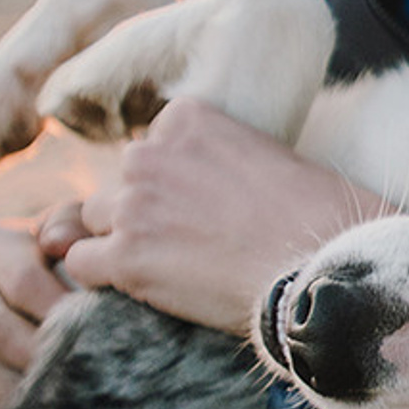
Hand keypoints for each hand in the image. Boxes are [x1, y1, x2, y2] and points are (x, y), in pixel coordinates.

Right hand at [0, 215, 77, 408]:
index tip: (95, 329)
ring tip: (65, 399)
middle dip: (41, 355)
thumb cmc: (88, 261)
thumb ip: (78, 224)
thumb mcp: (89, 233)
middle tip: (83, 373)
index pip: (21, 280)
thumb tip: (55, 242)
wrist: (70, 300)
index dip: (58, 308)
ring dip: (20, 387)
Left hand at [57, 98, 391, 334]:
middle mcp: (149, 153)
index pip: (152, 148)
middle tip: (192, 243)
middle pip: (121, 184)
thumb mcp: (270, 156)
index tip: (208, 207)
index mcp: (186, 118)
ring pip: (97, 221)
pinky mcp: (125, 258)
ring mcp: (133, 206)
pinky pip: (82, 263)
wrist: (327, 264)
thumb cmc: (322, 215)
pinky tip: (146, 289)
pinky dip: (105, 279)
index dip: (176, 183)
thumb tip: (203, 194)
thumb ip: (220, 159)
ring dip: (125, 244)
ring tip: (174, 270)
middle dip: (148, 211)